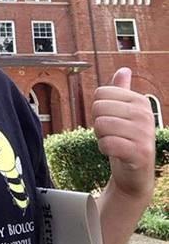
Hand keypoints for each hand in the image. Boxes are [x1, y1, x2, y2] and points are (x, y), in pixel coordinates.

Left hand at [92, 67, 154, 198]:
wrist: (135, 173)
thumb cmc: (125, 139)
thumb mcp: (124, 112)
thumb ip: (122, 90)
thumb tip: (124, 69)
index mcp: (140, 101)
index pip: (100, 93)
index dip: (98, 109)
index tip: (111, 120)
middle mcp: (145, 114)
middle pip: (98, 108)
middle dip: (98, 123)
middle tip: (112, 134)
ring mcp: (145, 133)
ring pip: (100, 125)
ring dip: (101, 137)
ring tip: (114, 142)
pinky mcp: (140, 153)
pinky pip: (107, 143)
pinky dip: (104, 149)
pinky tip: (115, 153)